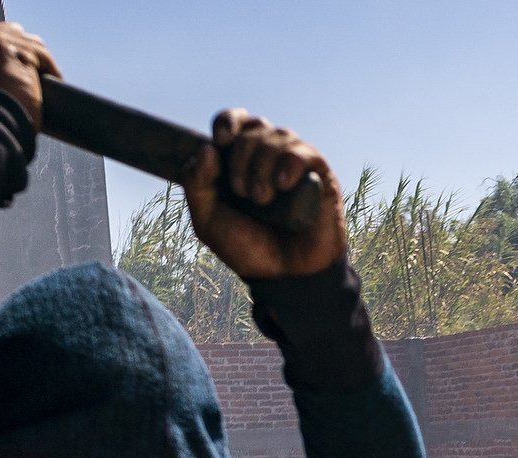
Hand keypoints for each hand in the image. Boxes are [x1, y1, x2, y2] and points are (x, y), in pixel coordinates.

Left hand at [183, 110, 345, 279]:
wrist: (284, 277)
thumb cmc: (249, 249)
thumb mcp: (208, 221)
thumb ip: (196, 185)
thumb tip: (207, 148)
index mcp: (242, 160)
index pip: (237, 120)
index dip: (228, 121)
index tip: (221, 141)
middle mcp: (270, 157)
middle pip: (255, 126)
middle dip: (241, 155)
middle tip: (242, 192)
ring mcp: (297, 166)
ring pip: (278, 136)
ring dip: (263, 165)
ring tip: (262, 199)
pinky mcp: (321, 178)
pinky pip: (305, 152)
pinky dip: (290, 163)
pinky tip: (282, 184)